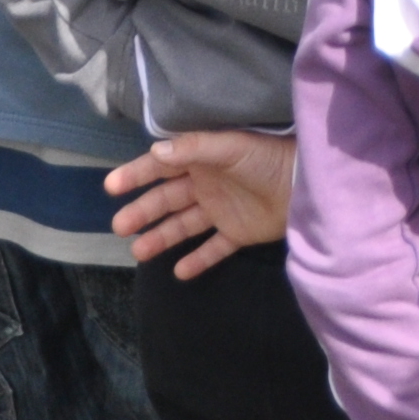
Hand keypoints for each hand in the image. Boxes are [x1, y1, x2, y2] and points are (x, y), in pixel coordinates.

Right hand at [105, 129, 295, 277]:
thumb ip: (193, 149)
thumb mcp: (230, 146)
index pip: (162, 168)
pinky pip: (214, 248)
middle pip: (167, 200)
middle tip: (119, 226)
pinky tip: (179, 272)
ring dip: (161, 237)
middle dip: (143, 212)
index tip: (111, 186)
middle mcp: (207, 185)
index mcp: (202, 161)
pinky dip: (198, 260)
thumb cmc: (268, 157)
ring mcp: (222, 210)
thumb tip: (154, 153)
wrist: (307, 183)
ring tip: (139, 251)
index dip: (136, 175)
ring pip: (184, 225)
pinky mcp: (239, 233)